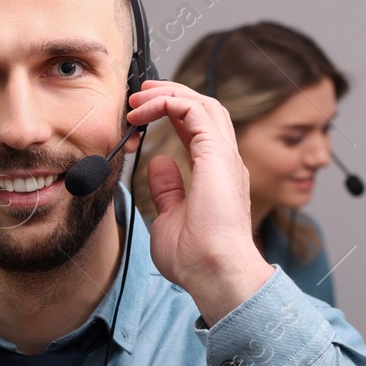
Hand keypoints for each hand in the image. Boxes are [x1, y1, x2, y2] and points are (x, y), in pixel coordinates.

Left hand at [126, 80, 273, 325]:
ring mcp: (225, 156)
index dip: (172, 113)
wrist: (214, 272)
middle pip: (203, 109)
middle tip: (140, 94)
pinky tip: (145, 110)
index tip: (143, 113)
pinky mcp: (217, 155)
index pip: (198, 129)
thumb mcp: (170, 217)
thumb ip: (167, 189)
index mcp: (217, 173)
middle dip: (171, 94)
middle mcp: (225, 160)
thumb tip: (159, 165)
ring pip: (202, 104)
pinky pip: (194, 111)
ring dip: (169, 94)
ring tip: (139, 96)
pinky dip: (169, 102)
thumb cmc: (196, 258)